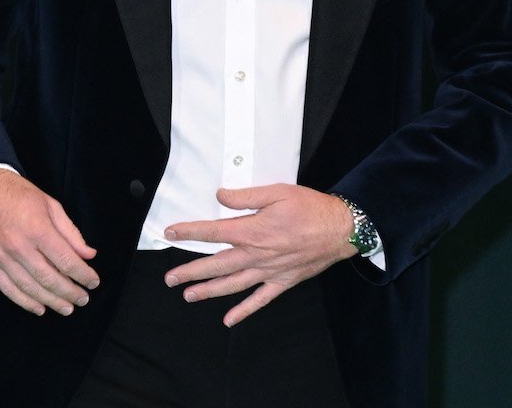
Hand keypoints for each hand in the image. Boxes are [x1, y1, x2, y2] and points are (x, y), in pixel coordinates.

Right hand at [0, 168, 98, 316]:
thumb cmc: (18, 194)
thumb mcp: (50, 205)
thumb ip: (70, 232)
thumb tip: (88, 255)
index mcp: (37, 228)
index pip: (66, 260)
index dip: (83, 275)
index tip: (93, 282)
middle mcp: (18, 246)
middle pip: (49, 278)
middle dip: (70, 292)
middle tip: (83, 299)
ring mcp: (1, 256)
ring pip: (30, 288)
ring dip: (51, 301)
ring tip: (67, 308)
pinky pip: (8, 289)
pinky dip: (25, 302)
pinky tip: (40, 308)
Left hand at [162, 184, 354, 326]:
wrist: (341, 229)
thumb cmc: (309, 208)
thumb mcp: (276, 192)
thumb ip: (245, 197)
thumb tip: (219, 196)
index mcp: (252, 231)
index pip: (212, 232)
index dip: (189, 232)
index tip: (170, 233)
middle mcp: (257, 255)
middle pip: (217, 264)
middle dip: (191, 271)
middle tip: (170, 279)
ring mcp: (269, 271)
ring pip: (233, 284)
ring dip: (209, 291)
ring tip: (189, 295)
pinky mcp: (283, 281)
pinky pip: (260, 300)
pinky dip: (244, 311)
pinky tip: (229, 319)